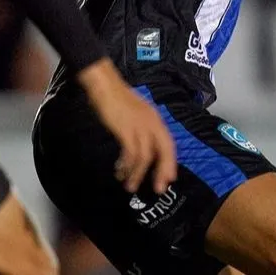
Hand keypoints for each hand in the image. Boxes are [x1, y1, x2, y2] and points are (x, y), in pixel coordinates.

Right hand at [78, 59, 176, 193]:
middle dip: (162, 171)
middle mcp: (152, 123)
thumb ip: (142, 128)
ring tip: (130, 185)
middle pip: (164, 151)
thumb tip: (142, 146)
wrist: (105, 86)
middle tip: (158, 189)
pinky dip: (127, 165)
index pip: (169, 144)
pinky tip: (120, 171)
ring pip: (145, 156)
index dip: (170, 162)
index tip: (169, 178)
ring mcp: (140, 126)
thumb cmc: (117, 99)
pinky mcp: (126, 129)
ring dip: (138, 173)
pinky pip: (131, 153)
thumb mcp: (136, 114)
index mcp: (156, 119)